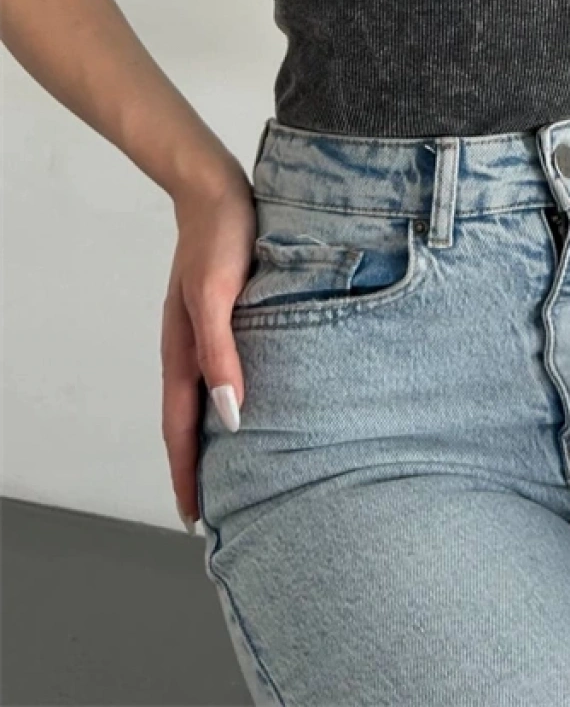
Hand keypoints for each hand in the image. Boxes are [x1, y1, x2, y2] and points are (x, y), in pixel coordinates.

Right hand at [160, 164, 255, 531]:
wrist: (216, 187)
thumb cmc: (220, 236)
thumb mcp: (218, 296)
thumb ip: (221, 354)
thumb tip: (229, 416)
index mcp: (183, 351)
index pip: (180, 428)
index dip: (187, 473)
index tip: (194, 518)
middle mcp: (191, 347)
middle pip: (189, 420)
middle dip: (197, 466)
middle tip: (215, 511)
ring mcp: (206, 331)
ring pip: (206, 397)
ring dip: (213, 436)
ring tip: (235, 470)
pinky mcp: (226, 314)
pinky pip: (224, 370)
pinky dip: (230, 398)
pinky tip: (252, 402)